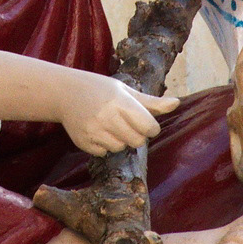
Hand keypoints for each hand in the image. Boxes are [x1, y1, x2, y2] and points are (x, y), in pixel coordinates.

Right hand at [61, 75, 178, 155]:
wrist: (65, 93)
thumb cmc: (102, 90)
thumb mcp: (126, 91)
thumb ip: (151, 102)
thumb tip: (177, 103)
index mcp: (120, 102)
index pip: (149, 127)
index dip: (151, 127)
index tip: (144, 121)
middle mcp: (106, 117)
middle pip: (137, 141)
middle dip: (137, 135)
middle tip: (127, 124)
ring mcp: (93, 130)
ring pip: (120, 148)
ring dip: (120, 141)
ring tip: (111, 126)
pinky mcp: (83, 142)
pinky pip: (104, 153)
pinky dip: (104, 146)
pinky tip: (98, 131)